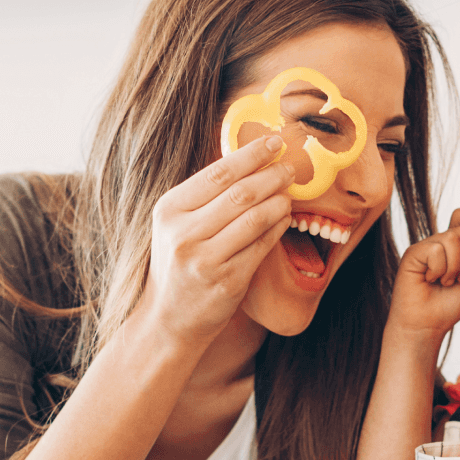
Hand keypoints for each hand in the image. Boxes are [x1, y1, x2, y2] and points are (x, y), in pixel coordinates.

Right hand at [138, 134, 293, 345]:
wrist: (168, 318)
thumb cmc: (179, 262)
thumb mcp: (177, 224)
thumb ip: (206, 194)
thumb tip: (251, 158)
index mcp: (168, 210)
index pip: (218, 173)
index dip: (252, 154)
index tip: (275, 141)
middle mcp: (183, 233)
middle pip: (240, 193)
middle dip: (272, 175)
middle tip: (291, 166)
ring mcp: (205, 259)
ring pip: (255, 218)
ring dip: (279, 200)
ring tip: (289, 192)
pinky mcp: (227, 281)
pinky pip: (262, 246)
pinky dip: (278, 228)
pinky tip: (285, 218)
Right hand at [390, 208, 459, 336]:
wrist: (429, 324)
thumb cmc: (451, 303)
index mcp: (458, 244)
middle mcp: (442, 240)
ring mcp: (427, 245)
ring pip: (452, 238)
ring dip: (455, 268)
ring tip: (446, 282)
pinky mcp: (414, 253)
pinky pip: (436, 250)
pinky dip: (439, 270)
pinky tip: (431, 280)